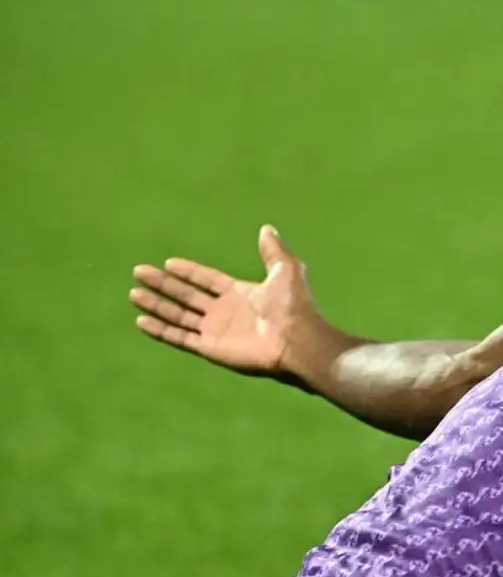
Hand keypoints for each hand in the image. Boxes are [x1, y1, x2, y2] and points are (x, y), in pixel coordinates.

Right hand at [130, 225, 321, 377]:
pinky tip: (140, 321)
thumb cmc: (293, 306)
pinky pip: (179, 338)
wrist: (295, 339)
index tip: (168, 263)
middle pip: (186, 295)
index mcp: (241, 294)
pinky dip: (160, 330)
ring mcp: (216, 330)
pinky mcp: (210, 348)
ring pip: (177, 315)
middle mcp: (225, 312)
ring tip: (134, 293)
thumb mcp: (286, 269)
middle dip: (163, 284)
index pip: (207, 280)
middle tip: (138, 272)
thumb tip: (267, 228)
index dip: (189, 272)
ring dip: (155, 305)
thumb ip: (273, 250)